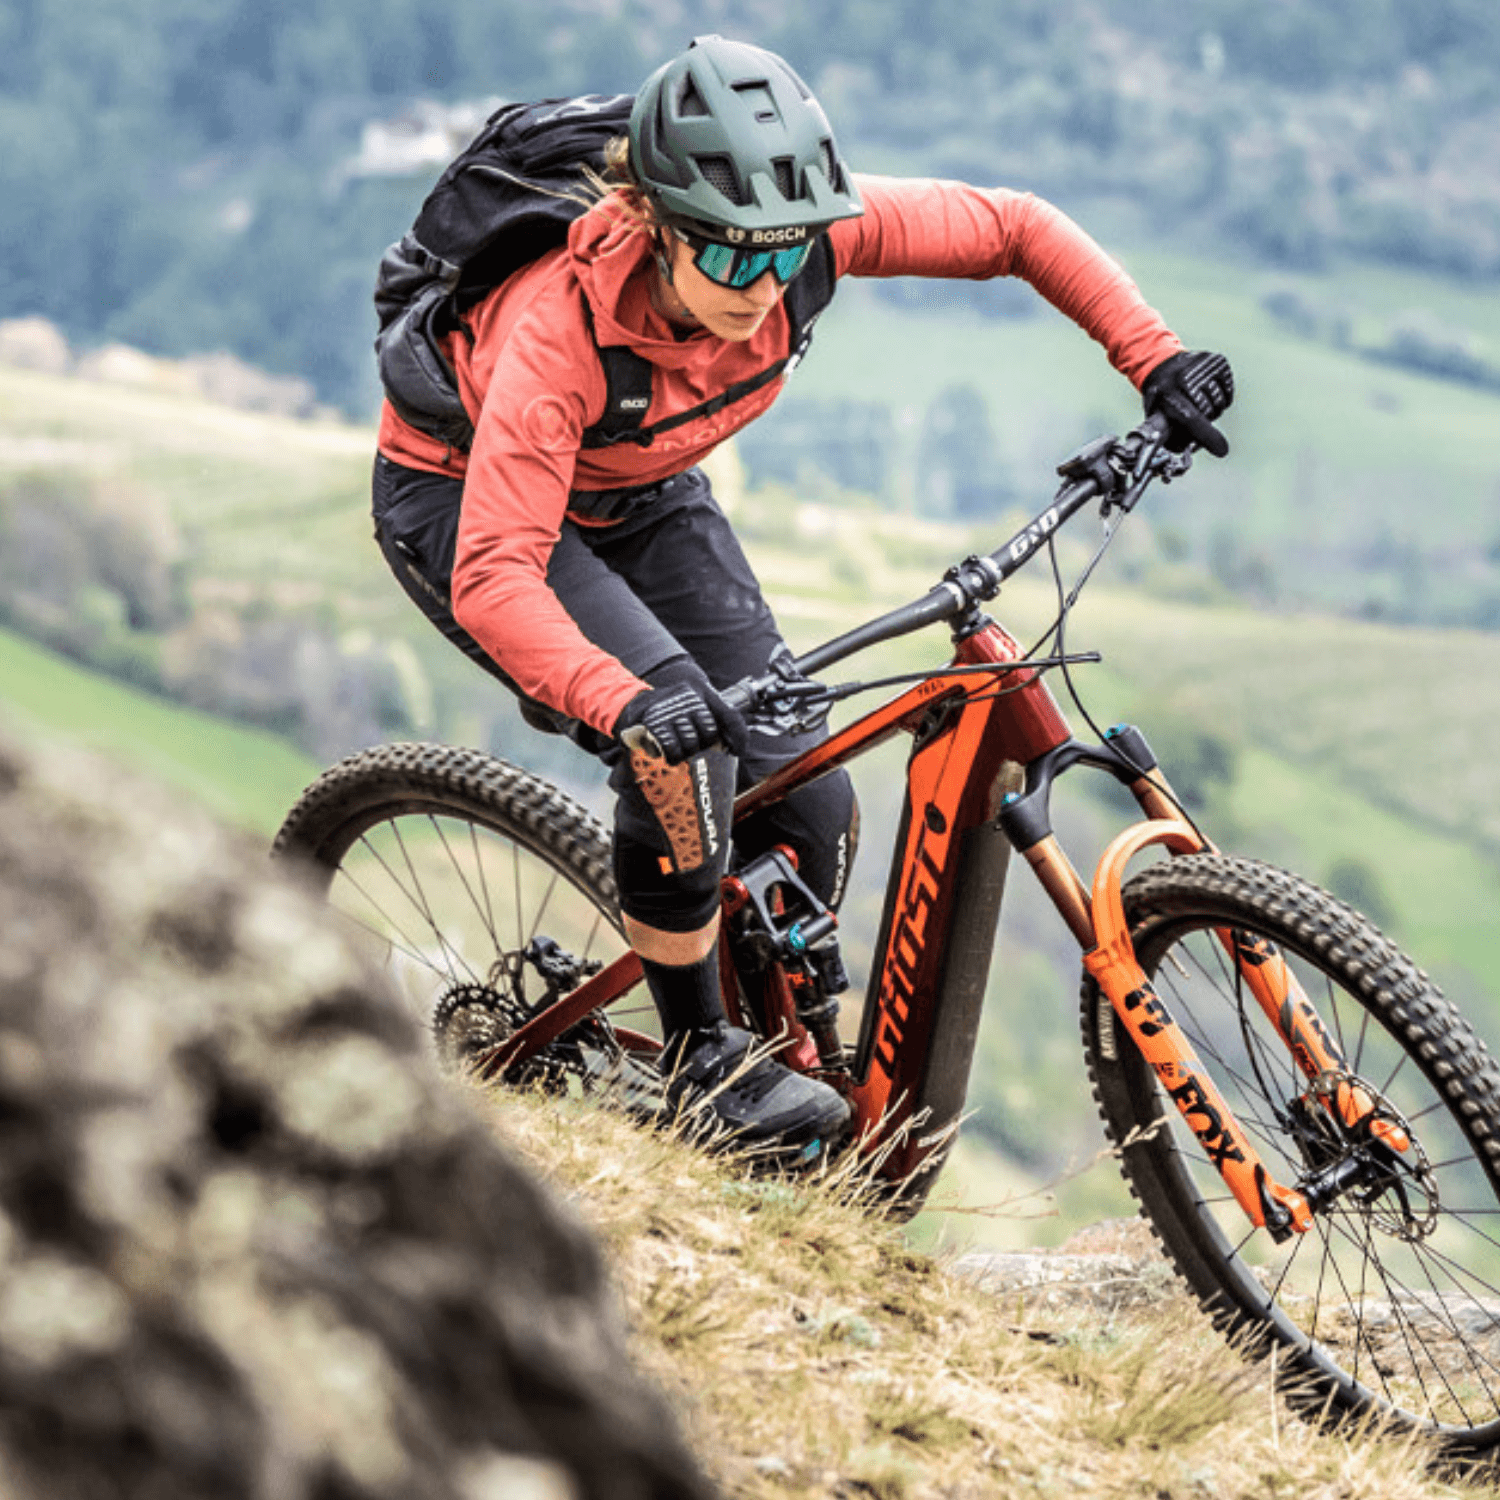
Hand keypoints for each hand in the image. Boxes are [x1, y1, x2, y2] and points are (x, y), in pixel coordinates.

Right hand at [613, 682, 746, 764]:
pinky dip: (671, 755)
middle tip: (688, 739)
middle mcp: (688, 697)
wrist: (632, 705)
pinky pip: (673, 750)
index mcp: (701, 691)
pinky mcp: (654, 723)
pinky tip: (667, 749)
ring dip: (685, 751)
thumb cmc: (670, 711)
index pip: (729, 714)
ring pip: (691, 744)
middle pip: (709, 734)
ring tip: (675, 742)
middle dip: (701, 743)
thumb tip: (733, 744)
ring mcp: (670, 709)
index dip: (739, 735)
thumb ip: (715, 719)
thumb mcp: (694, 706)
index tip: (738, 750)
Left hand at [1142, 350, 1233, 457]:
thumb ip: (1170, 436)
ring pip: (1221, 402)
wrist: (1162, 364)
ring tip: (1198, 400)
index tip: (1221, 451)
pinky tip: (1207, 390)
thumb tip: (1186, 451)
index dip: (1207, 437)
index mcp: (1167, 393)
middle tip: (1191, 415)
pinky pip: (1229, 390)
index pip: (1191, 418)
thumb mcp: (1156, 416)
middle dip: (1205, 422)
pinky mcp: (1217, 360)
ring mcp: (1202, 366)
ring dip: (1214, 409)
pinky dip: (1222, 396)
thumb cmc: (1160, 397)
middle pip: (1209, 413)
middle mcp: (1185, 377)